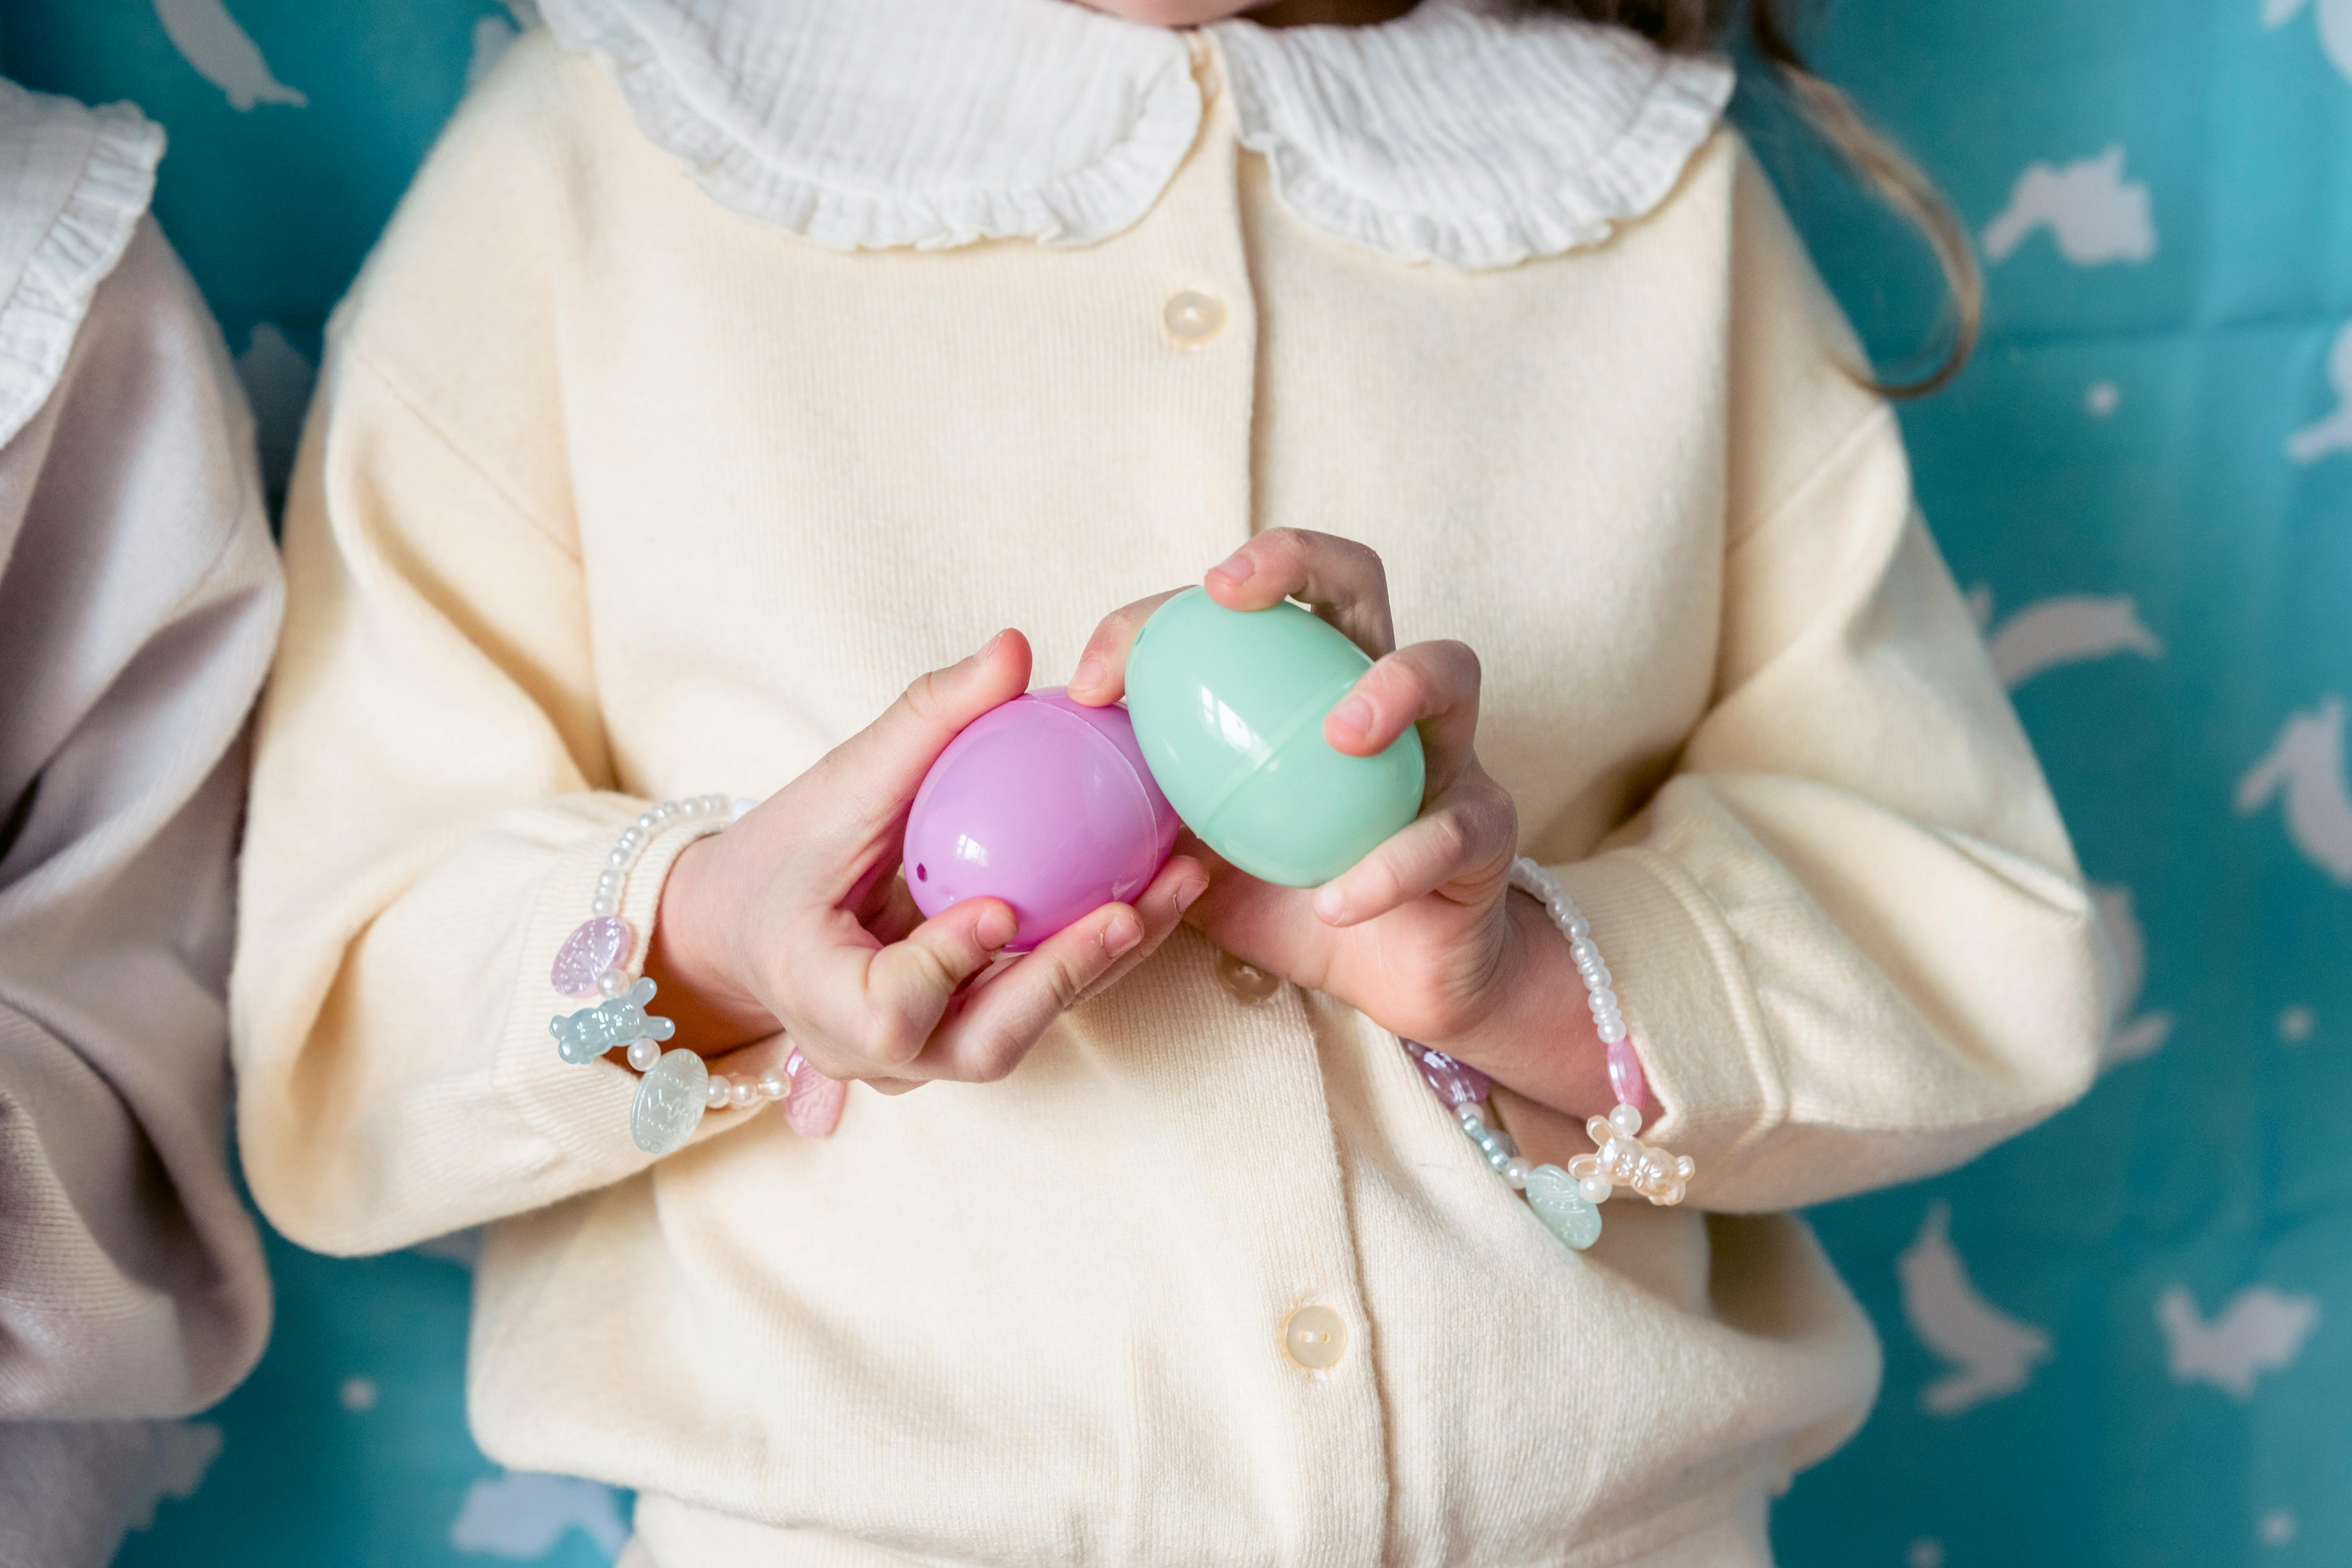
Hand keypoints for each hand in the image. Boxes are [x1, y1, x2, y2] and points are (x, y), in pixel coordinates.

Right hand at [644, 631, 1206, 1092]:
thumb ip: (923, 721)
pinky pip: (1034, 1007)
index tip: (998, 908)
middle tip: (1127, 913)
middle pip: (979, 1045)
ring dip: (1101, 966)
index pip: (891, 1009)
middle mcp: (874, 1052)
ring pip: (1021, 1033)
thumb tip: (1012, 648)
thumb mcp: (835, 783)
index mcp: (818, 996)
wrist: (750, 928)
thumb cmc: (781, 856)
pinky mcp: (964, 1036)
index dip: (946, 965)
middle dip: (1059, 980)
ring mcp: (923, 1059)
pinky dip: (1095, 953)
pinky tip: (1159, 889)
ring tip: (1174, 888)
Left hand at [1069, 530, 1581, 1079]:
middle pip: (1355, 576)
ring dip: (1391, 688)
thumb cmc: (1286, 891)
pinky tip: (1337, 899)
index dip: (1161, 616)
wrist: (1390, 975)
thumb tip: (1047, 755)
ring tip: (1339, 733)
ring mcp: (1444, 752)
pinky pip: (1452, 831)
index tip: (1094, 681)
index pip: (1237, 605)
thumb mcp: (1188, 844)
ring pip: (1448, 668)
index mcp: (1302, 678)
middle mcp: (1379, 691)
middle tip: (1231, 594)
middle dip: (1296, 560)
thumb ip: (1136, 798)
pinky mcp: (1483, 832)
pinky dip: (1392, 864)